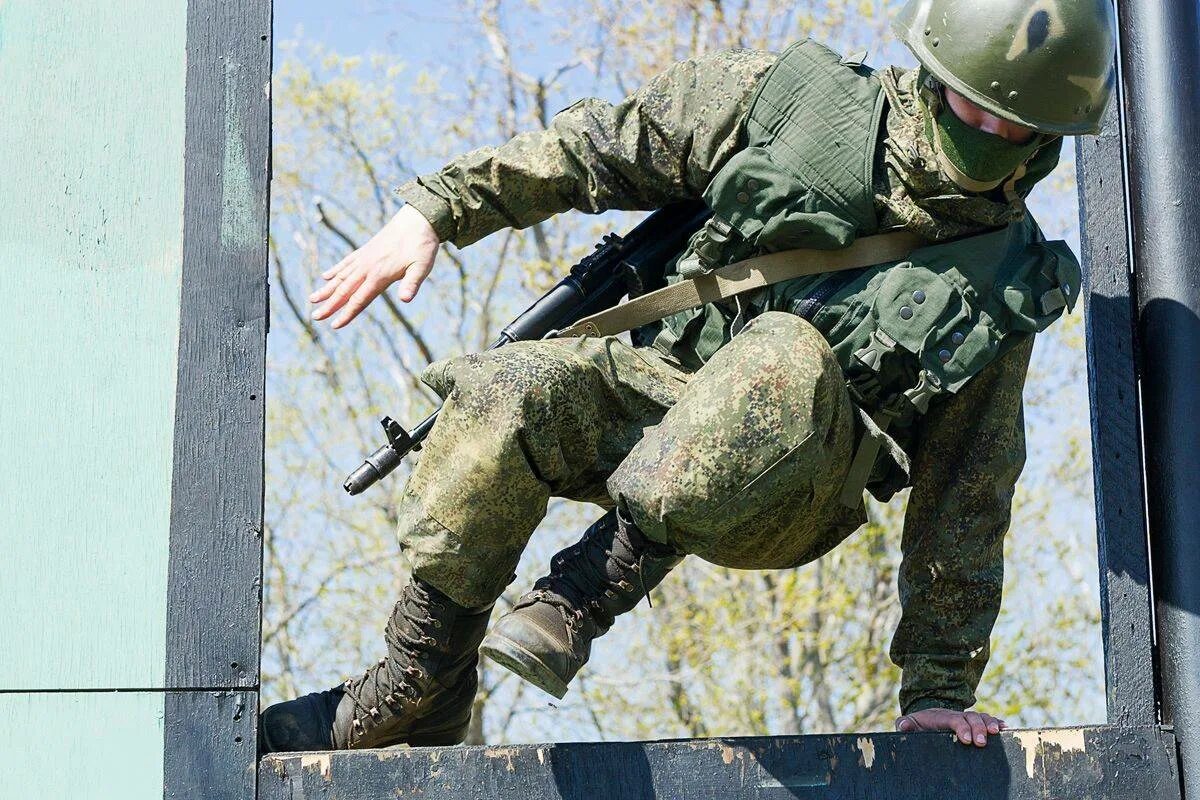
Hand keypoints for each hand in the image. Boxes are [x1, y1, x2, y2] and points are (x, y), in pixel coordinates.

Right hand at [310, 204, 439, 328]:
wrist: (417, 219)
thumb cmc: (422, 246)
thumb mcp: (422, 267)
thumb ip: (412, 283)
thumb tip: (405, 300)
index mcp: (380, 274)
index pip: (359, 299)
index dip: (347, 313)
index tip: (334, 325)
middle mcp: (368, 267)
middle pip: (344, 290)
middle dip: (330, 305)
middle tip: (315, 317)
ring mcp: (364, 258)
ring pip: (341, 277)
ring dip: (326, 289)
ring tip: (312, 299)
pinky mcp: (365, 250)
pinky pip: (346, 262)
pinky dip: (335, 271)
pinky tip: (325, 277)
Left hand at [895, 708, 1007, 747]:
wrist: (925, 720)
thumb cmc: (917, 725)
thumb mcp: (909, 724)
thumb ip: (905, 724)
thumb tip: (903, 726)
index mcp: (941, 716)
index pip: (954, 719)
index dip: (961, 727)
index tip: (966, 740)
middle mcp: (956, 714)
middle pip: (971, 717)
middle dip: (978, 728)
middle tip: (981, 743)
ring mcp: (966, 718)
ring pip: (981, 716)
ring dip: (990, 723)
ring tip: (996, 733)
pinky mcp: (973, 723)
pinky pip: (987, 720)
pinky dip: (996, 722)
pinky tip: (1005, 729)